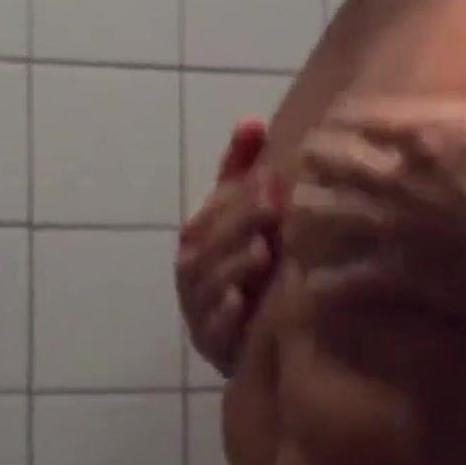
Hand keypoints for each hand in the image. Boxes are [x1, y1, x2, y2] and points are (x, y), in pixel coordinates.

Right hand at [177, 118, 282, 376]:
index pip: (214, 208)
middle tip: (273, 207)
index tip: (269, 179)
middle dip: (240, 222)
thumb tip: (250, 121)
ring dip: (233, 266)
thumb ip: (241, 171)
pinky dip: (223, 316)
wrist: (252, 341)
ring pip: (208, 282)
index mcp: (199, 234)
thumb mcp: (244, 218)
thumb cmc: (246, 268)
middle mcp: (192, 268)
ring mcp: (198, 307)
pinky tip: (240, 303)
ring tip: (262, 253)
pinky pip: (212, 329)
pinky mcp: (210, 343)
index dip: (238, 193)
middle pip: (209, 241)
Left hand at [285, 0, 465, 324]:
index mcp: (415, 129)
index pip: (340, 118)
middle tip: (322, 185)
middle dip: (314, 174)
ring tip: (314, 230)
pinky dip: (323, 280)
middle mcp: (390, 175)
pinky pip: (331, 279)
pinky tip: (327, 280)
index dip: (335, 130)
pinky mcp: (395, 277)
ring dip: (308, 223)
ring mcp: (388, 229)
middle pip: (314, 166)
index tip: (342, 142)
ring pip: (310, 220)